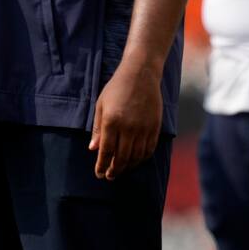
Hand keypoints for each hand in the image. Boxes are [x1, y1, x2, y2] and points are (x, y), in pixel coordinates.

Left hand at [88, 62, 161, 179]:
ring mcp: (143, 128)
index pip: (106, 151)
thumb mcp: (101, 105)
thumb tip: (93, 148)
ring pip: (136, 156)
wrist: (141, 74)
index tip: (99, 174)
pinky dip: (142, 158)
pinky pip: (149, 149)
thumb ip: (98, 128)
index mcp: (112, 121)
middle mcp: (128, 127)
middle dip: (114, 170)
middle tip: (109, 176)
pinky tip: (136, 161)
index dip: (102, 165)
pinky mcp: (155, 127)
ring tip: (121, 170)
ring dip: (128, 166)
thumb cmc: (117, 88)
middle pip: (122, 157)